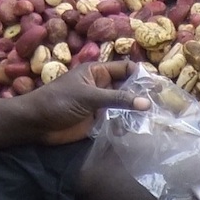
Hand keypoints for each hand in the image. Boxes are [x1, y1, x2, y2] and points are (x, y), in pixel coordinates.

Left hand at [22, 62, 148, 145]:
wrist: (37, 124)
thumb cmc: (58, 101)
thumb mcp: (89, 96)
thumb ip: (117, 98)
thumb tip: (146, 103)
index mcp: (98, 72)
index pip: (126, 69)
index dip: (142, 76)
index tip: (159, 87)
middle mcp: (102, 86)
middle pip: (128, 88)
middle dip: (142, 96)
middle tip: (163, 105)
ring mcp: (100, 105)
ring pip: (124, 106)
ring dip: (136, 113)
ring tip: (154, 120)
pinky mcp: (98, 122)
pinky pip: (117, 121)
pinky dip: (127, 125)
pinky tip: (137, 130)